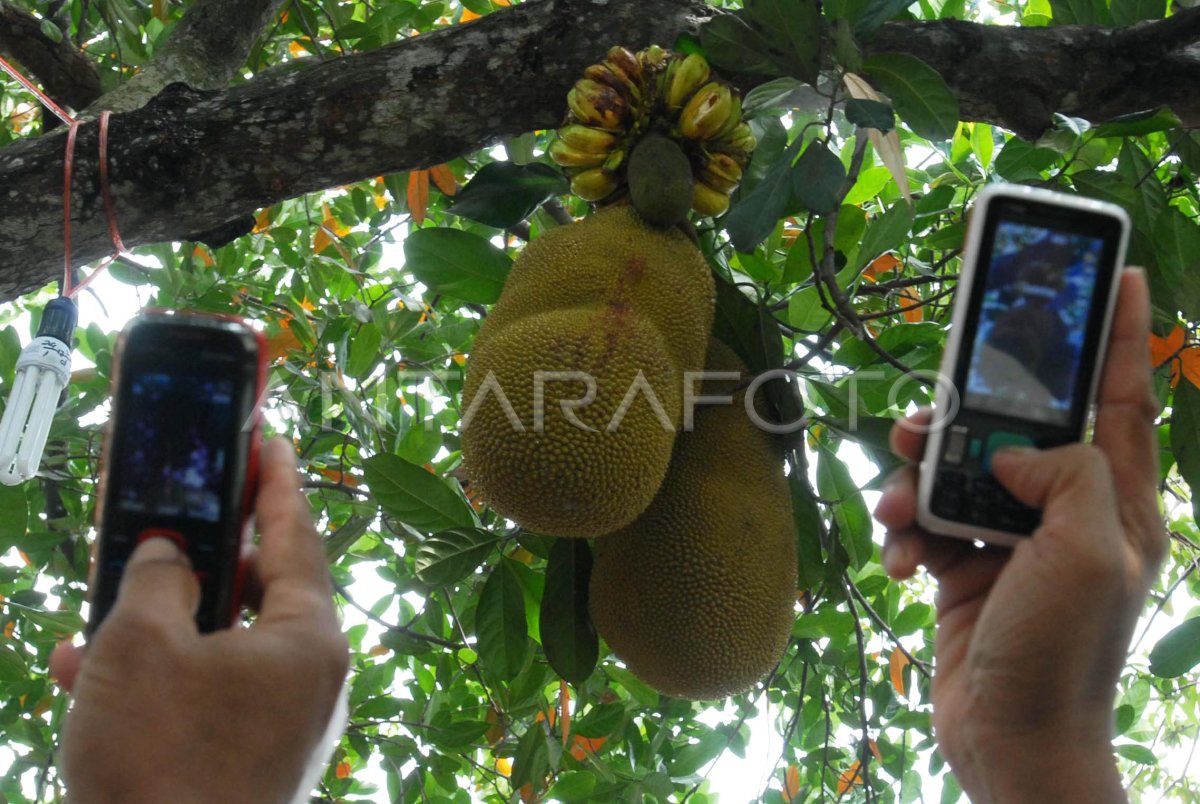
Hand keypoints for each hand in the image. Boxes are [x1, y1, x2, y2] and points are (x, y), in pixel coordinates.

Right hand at [51, 438, 349, 803]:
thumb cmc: (161, 762)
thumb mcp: (140, 648)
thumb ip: (156, 579)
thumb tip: (165, 553)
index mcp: (309, 639)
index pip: (298, 535)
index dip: (278, 481)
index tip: (269, 439)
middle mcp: (309, 677)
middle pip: (262, 588)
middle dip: (205, 555)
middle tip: (176, 514)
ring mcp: (282, 722)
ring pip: (221, 642)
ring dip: (160, 620)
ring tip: (103, 602)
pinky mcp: (247, 756)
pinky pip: (205, 692)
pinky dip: (156, 675)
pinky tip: (82, 671)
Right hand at [873, 269, 1165, 802]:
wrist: (1011, 739)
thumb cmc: (1063, 652)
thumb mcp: (1086, 555)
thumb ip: (1067, 475)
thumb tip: (1014, 450)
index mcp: (1115, 501)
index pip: (1123, 399)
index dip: (1121, 335)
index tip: (1120, 274)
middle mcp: (1064, 510)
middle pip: (1014, 427)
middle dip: (966, 417)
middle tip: (929, 415)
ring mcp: (1013, 538)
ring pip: (958, 471)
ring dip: (919, 484)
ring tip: (903, 508)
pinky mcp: (967, 566)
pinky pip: (928, 522)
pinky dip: (907, 535)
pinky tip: (905, 562)